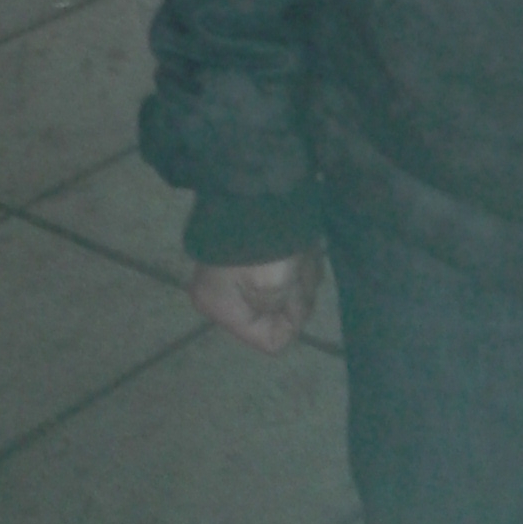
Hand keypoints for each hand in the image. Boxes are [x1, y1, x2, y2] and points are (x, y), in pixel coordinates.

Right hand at [189, 248, 324, 353]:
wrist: (254, 183)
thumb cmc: (262, 240)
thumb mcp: (276, 284)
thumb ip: (286, 307)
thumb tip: (289, 300)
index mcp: (220, 307)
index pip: (271, 340)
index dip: (293, 320)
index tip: (297, 290)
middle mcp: (223, 293)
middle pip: (278, 312)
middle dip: (298, 291)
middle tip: (301, 262)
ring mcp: (235, 269)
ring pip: (285, 288)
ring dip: (301, 271)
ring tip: (302, 246)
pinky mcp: (248, 248)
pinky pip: (283, 265)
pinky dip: (297, 257)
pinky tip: (301, 239)